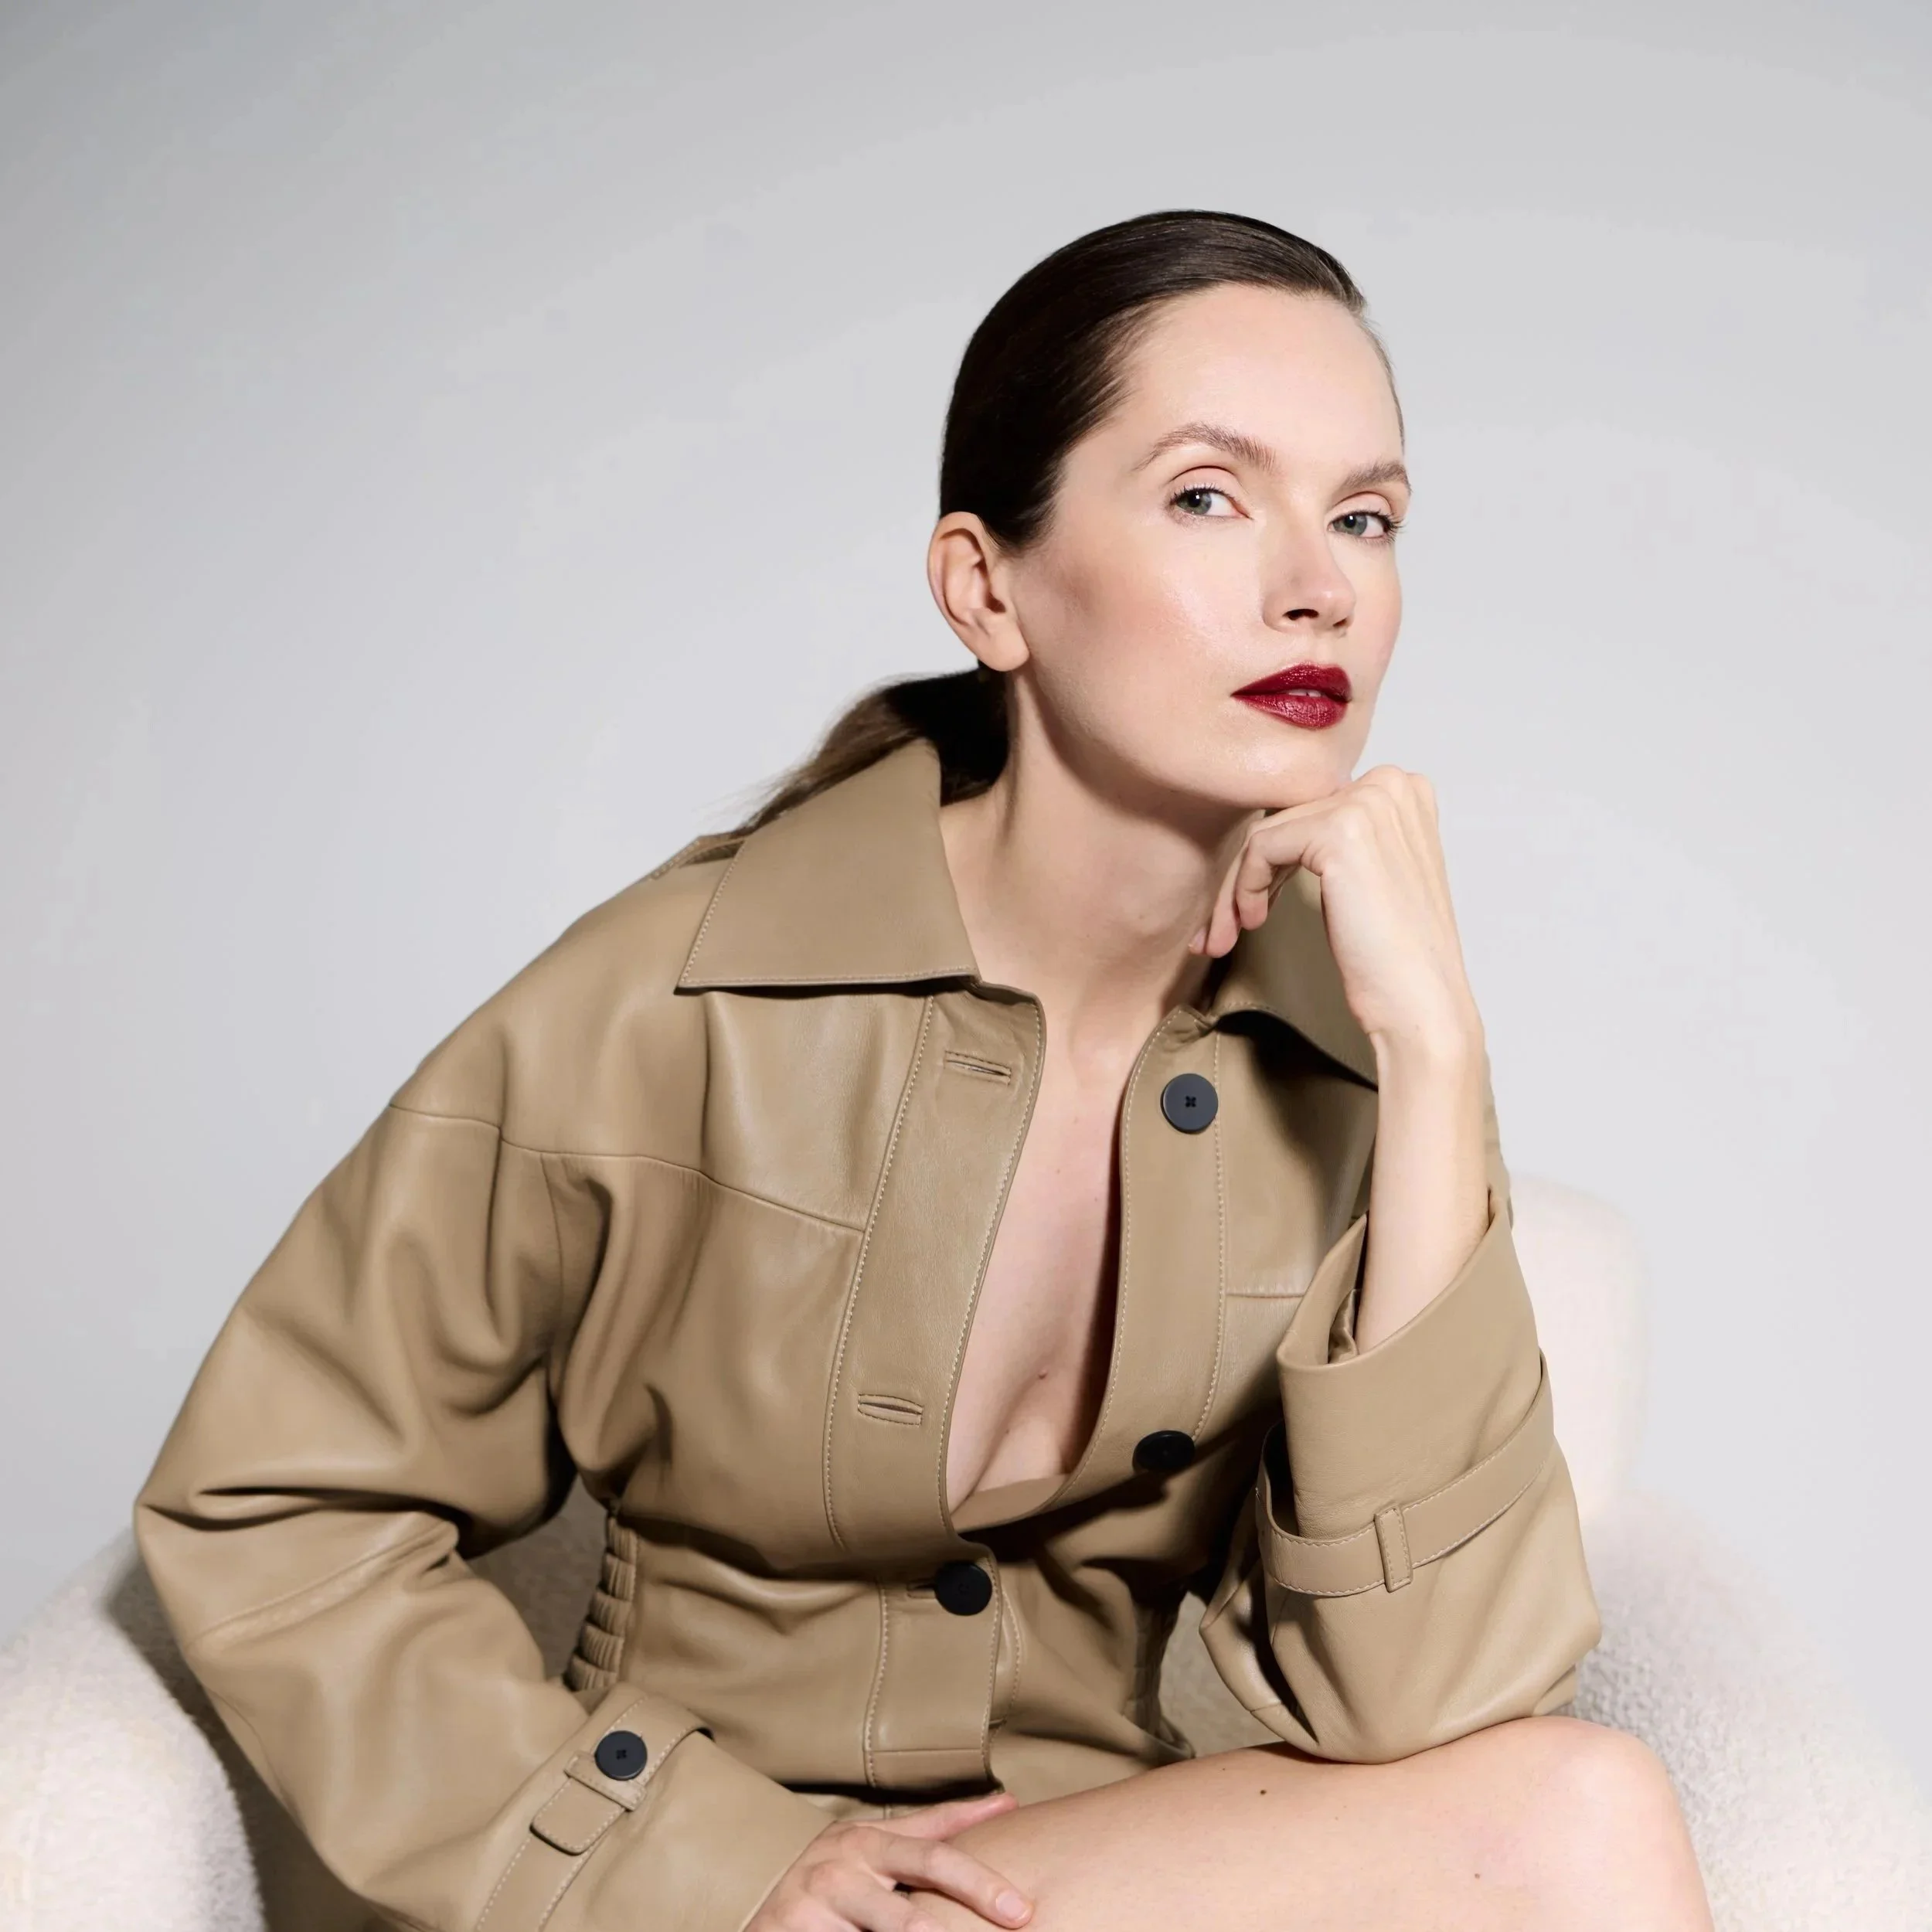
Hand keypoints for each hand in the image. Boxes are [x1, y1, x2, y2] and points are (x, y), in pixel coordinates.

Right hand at [747, 1790, 1032, 1931]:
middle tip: (1019, 1912)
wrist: (760, 1921)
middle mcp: (850, 1856)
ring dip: (930, 1930)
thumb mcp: (870, 1855)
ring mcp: (826, 1892)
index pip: (936, 1831)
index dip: (979, 1822)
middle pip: (928, 1864)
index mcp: (871, 1838)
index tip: (1019, 1827)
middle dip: (978, 1886)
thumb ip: (928, 1836)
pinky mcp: (801, 1927)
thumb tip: (1006, 1804)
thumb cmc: (830, 1886)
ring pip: (897, 1919)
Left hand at [1191, 765, 1481, 1055]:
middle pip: (1285, 817)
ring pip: (1266, 833)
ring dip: (1237, 887)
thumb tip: (1275, 833)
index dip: (1276, 857)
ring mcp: (1367, 804)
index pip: (1310, 808)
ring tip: (1229, 932)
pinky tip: (1255, 921)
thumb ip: (1337, 841)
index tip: (1253, 903)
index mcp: (1402, 790)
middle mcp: (1390, 785)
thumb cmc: (1394, 953)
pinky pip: (1261, 846)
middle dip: (1249, 873)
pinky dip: (1246, 886)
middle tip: (1225, 925)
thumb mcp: (1368, 875)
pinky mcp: (1339, 832)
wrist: (1419, 1001)